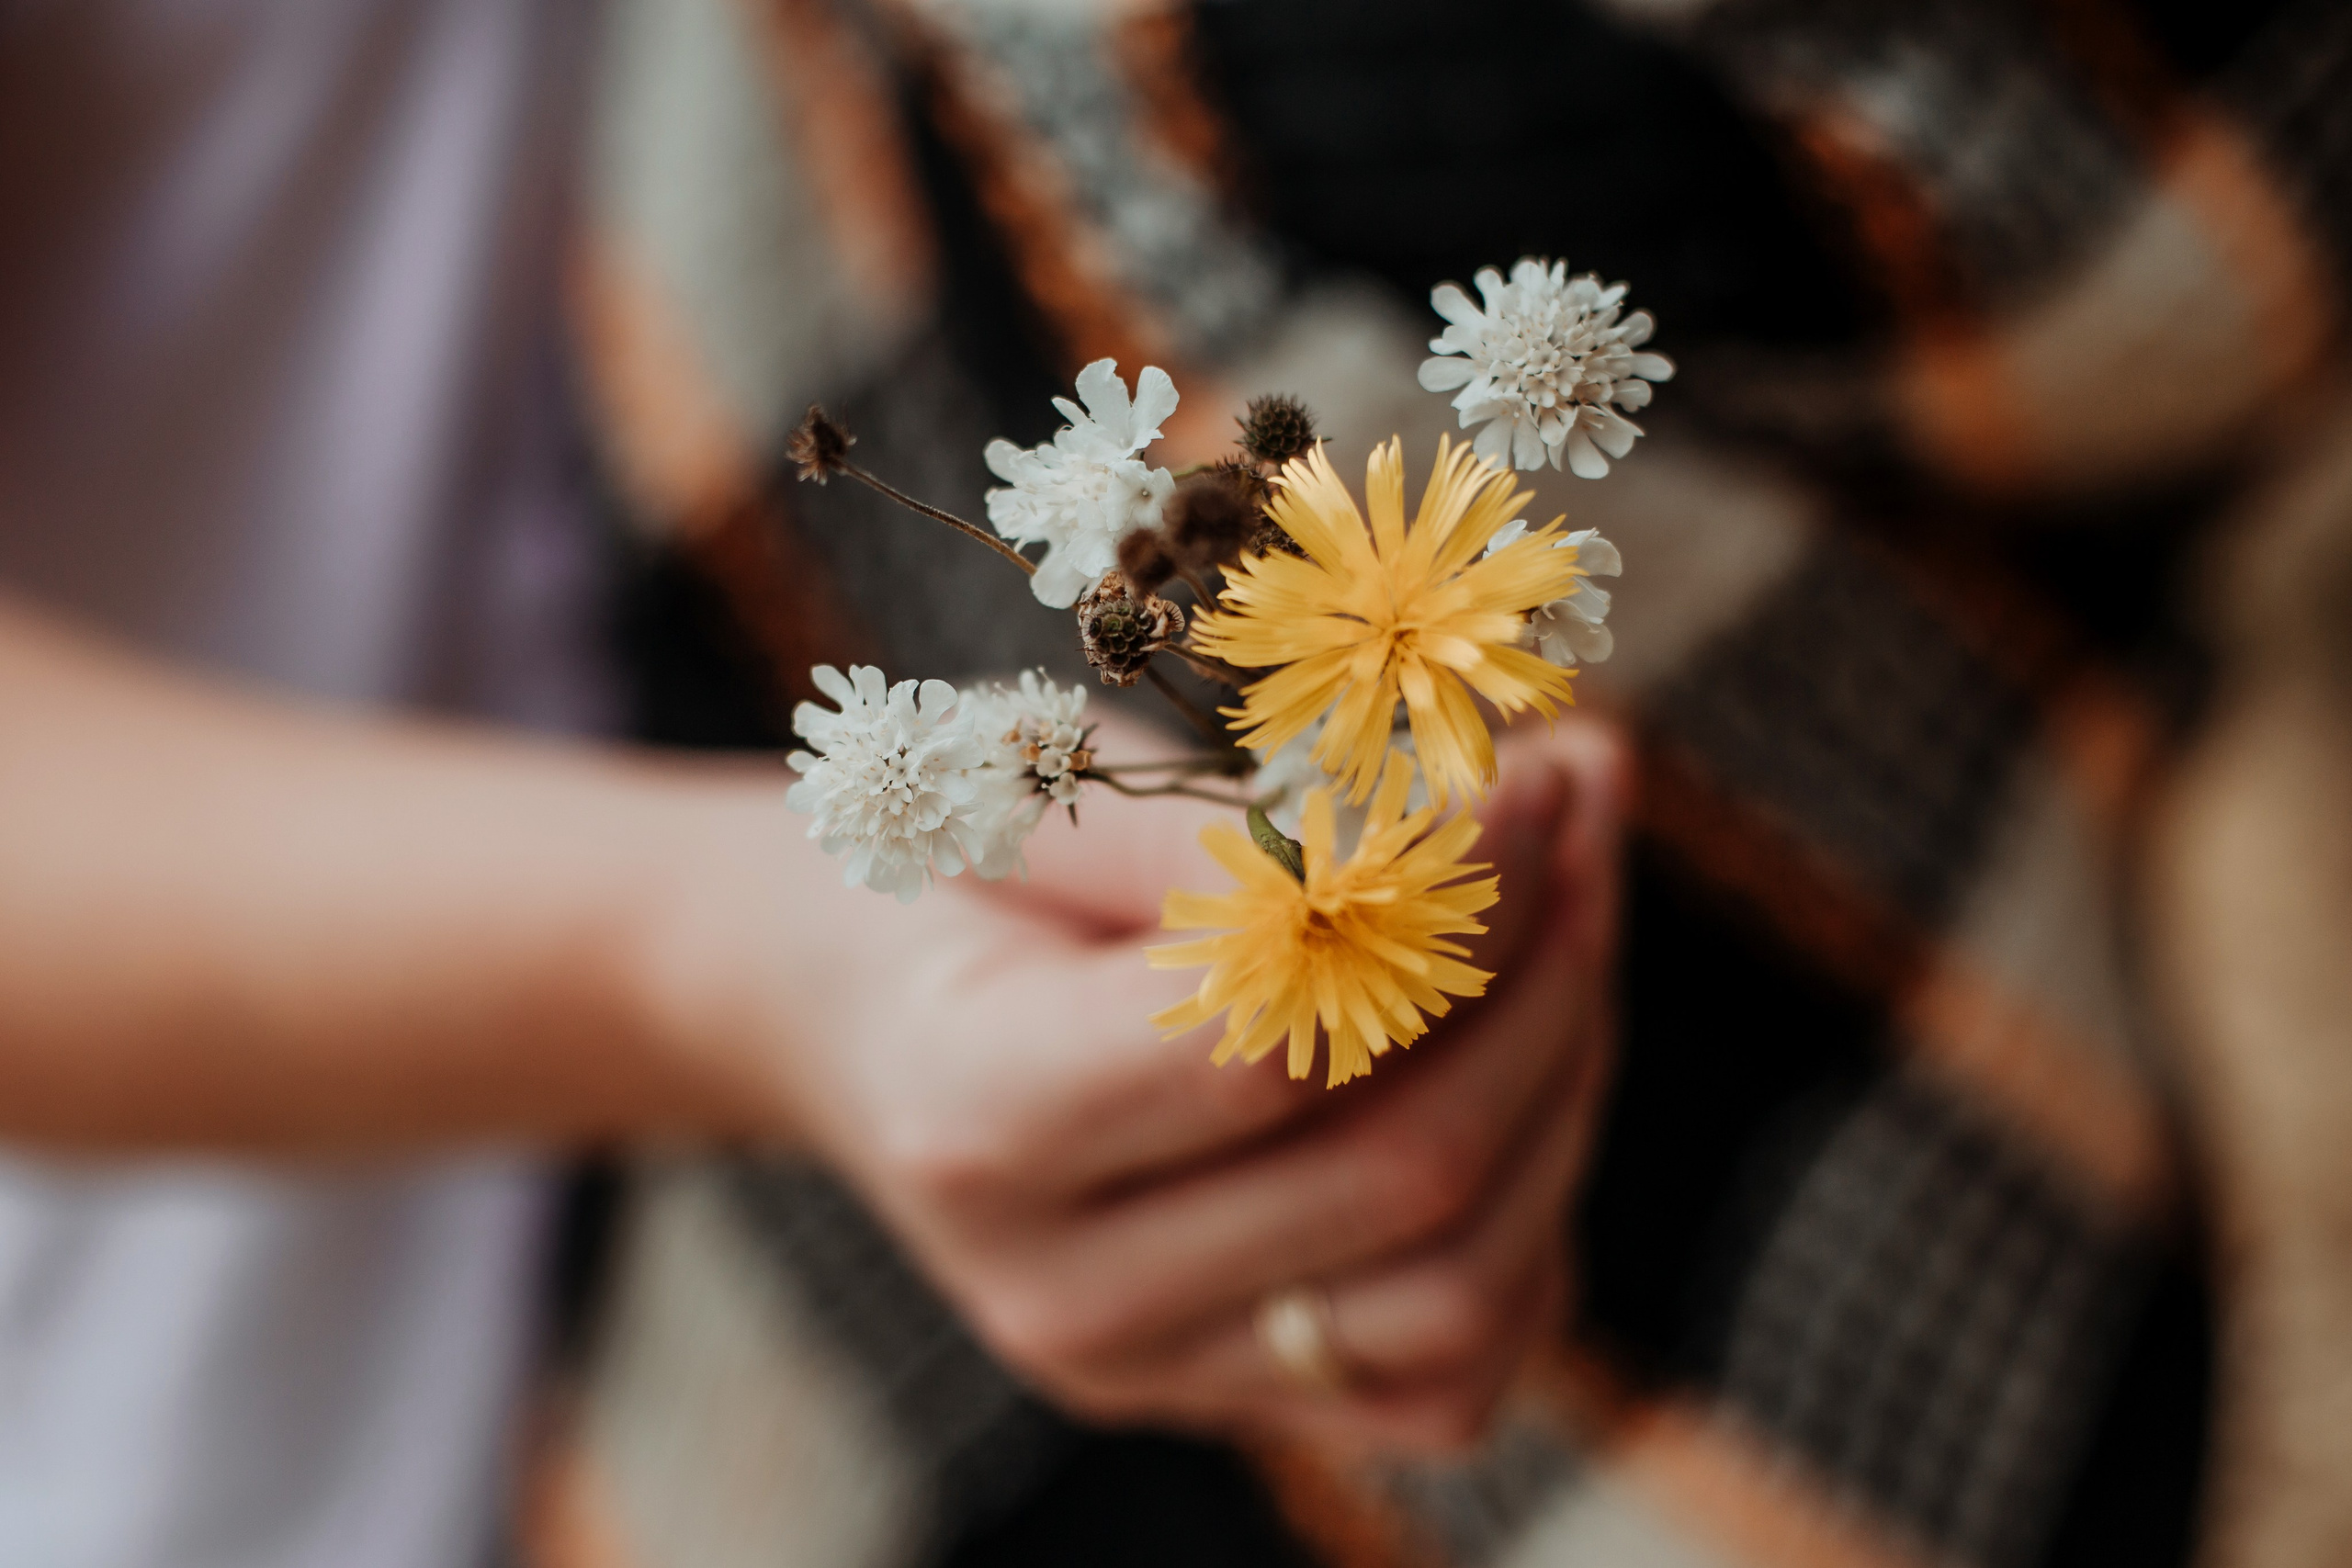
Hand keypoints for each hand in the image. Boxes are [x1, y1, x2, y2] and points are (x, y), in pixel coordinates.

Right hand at [660, 714, 1624, 1453]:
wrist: (847, 1015)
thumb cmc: (943, 871)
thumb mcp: (1036, 794)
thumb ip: (1237, 828)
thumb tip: (1488, 823)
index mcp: (975, 1121)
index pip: (1273, 1046)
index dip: (1440, 906)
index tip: (1531, 779)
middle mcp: (1060, 1295)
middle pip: (1402, 1177)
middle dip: (1540, 983)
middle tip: (1580, 825)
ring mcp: (1149, 1373)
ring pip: (1464, 1293)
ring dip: (1563, 1094)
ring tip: (1569, 925)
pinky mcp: (1224, 1403)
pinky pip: (1452, 1370)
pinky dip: (1531, 1224)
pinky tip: (1519, 1073)